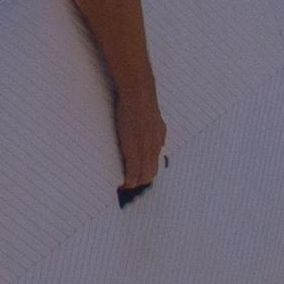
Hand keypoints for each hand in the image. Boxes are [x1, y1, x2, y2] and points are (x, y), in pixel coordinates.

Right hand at [113, 89, 165, 203]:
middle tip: (127, 184)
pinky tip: (122, 185)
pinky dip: (128, 181)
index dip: (146, 174)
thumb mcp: (158, 121)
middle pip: (150, 174)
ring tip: (123, 187)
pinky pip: (132, 173)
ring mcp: (144, 151)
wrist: (138, 96)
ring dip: (133, 184)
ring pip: (142, 176)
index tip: (137, 178)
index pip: (154, 165)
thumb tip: (161, 144)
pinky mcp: (133, 150)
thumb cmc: (143, 104)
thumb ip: (159, 134)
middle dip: (140, 182)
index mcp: (158, 142)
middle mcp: (154, 149)